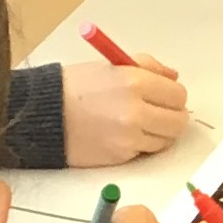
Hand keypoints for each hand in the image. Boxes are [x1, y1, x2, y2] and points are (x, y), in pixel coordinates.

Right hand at [59, 58, 189, 165]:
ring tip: (141, 123)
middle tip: (160, 112)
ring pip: (166, 140)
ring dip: (159, 132)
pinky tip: (125, 134)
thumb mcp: (113, 65)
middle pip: (178, 122)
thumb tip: (174, 77)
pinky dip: (141, 144)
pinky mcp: (120, 157)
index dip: (174, 96)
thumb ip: (148, 67)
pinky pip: (145, 151)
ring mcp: (129, 138)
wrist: (44, 115)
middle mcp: (136, 111)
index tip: (165, 97)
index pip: (178, 95)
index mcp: (135, 82)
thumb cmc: (76, 86)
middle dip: (173, 116)